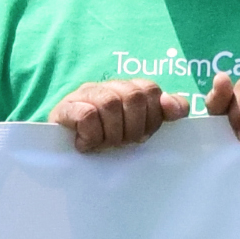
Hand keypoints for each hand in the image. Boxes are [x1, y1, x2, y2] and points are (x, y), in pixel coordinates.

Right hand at [49, 78, 187, 153]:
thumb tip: (178, 107)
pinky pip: (88, 115)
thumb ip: (162, 113)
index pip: (151, 90)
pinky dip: (92, 135)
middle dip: (133, 128)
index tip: (144, 135)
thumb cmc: (104, 141)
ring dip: (112, 134)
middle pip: (134, 97)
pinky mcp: (65, 108)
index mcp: (127, 88)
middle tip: (122, 143)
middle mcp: (107, 87)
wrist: (61, 151)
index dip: (152, 116)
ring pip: (110, 104)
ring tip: (104, 145)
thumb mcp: (138, 128)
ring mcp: (84, 94)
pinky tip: (86, 145)